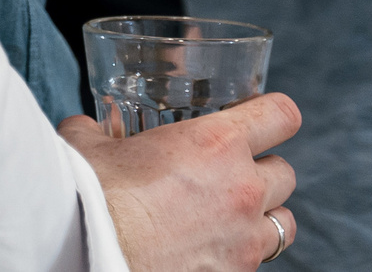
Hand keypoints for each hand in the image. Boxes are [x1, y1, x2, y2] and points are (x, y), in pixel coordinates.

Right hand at [63, 93, 300, 270]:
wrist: (94, 248)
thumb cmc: (92, 192)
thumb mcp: (89, 143)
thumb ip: (96, 129)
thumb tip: (85, 127)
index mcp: (216, 143)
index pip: (281, 115)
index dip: (274, 113)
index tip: (262, 118)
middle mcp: (242, 188)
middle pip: (286, 172)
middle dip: (263, 171)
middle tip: (232, 173)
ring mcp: (244, 238)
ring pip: (285, 223)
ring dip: (264, 217)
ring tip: (233, 217)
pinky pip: (256, 261)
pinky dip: (239, 253)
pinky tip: (208, 248)